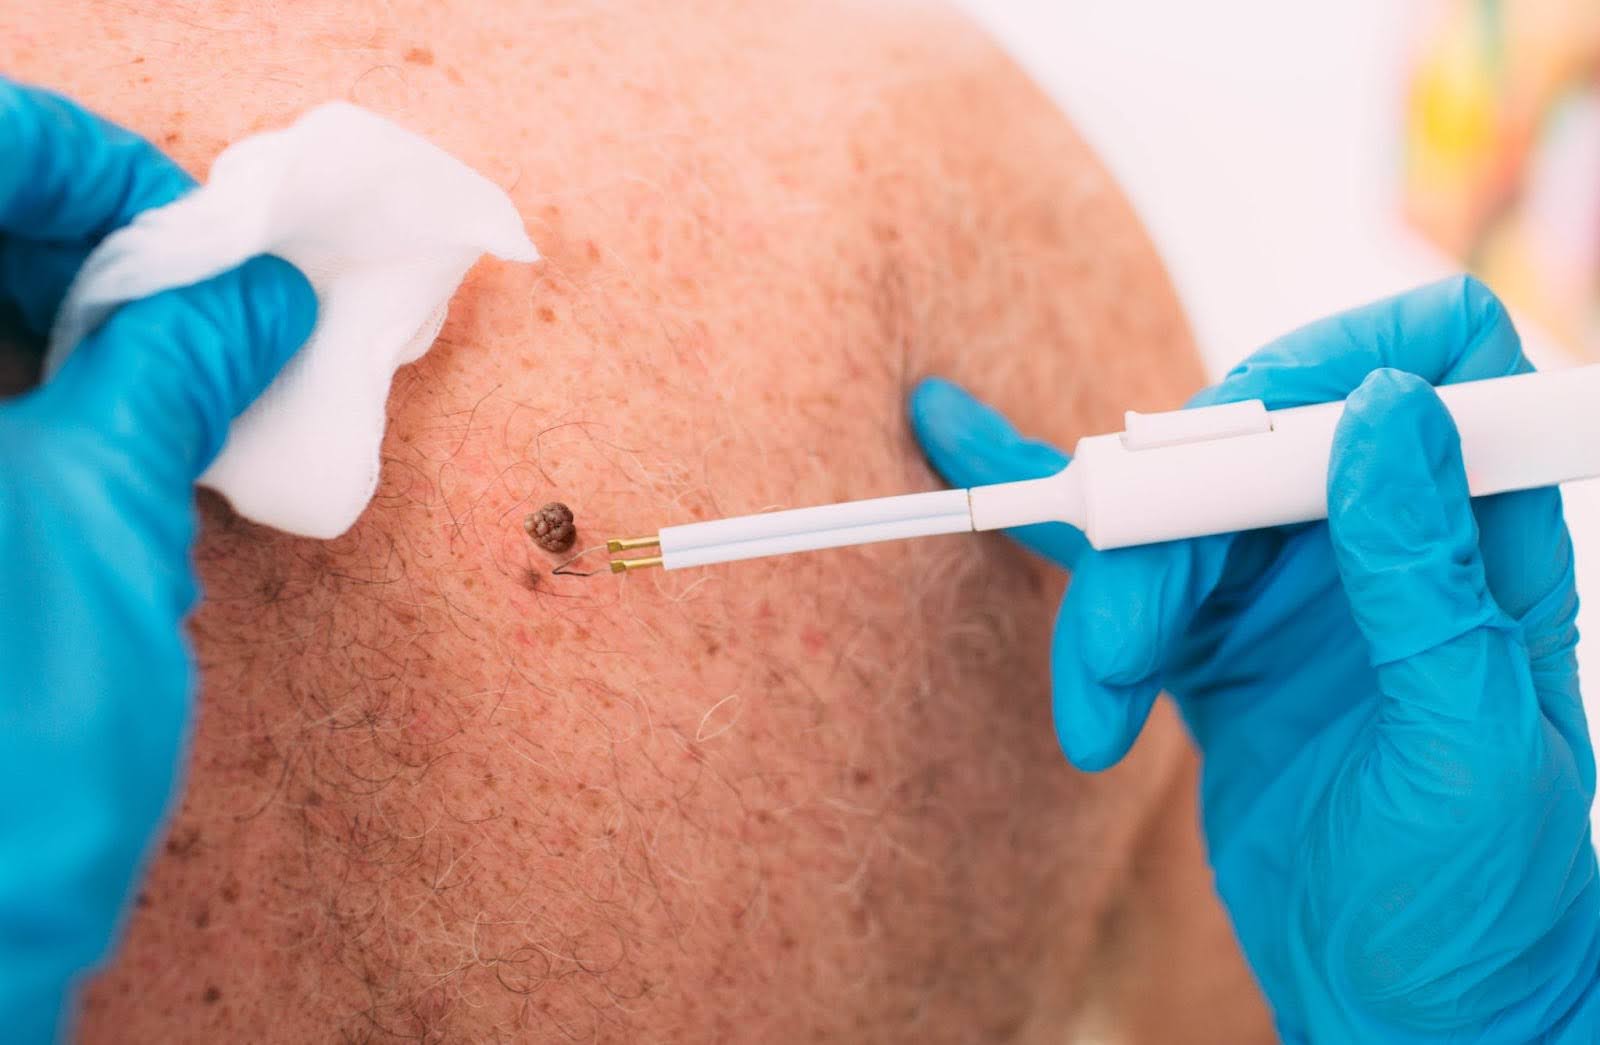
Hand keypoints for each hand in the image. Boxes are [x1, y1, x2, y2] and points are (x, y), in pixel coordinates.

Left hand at [0, 81, 314, 1040]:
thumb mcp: (100, 514)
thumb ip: (176, 365)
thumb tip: (261, 291)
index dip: (93, 167)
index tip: (206, 232)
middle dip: (94, 240)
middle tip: (217, 293)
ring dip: (74, 310)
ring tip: (186, 357)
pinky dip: (42, 379)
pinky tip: (123, 418)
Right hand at [910, 277, 1599, 1040]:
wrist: (1405, 1009)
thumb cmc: (1477, 899)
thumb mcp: (1464, 743)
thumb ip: (1426, 574)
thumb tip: (1384, 405)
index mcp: (1478, 540)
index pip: (1432, 360)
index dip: (1336, 359)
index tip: (1239, 444)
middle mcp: (1380, 540)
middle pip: (1252, 442)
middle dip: (1165, 528)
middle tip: (1120, 648)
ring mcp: (1292, 588)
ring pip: (1170, 514)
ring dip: (1108, 604)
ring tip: (1090, 717)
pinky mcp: (1216, 641)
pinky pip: (1128, 565)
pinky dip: (1051, 531)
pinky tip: (969, 449)